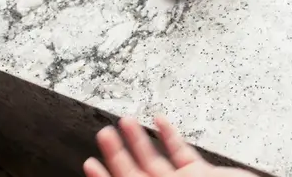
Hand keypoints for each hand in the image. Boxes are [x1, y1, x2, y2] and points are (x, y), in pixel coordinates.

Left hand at [84, 116, 255, 176]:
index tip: (90, 162)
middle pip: (134, 174)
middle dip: (117, 153)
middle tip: (103, 132)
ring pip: (155, 159)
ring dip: (139, 140)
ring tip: (124, 120)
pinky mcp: (202, 174)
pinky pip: (181, 153)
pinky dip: (170, 135)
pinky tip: (160, 120)